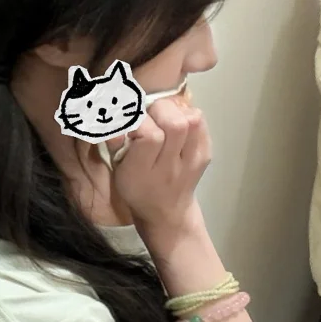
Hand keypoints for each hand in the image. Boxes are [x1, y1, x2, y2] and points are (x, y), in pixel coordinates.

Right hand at [111, 95, 211, 247]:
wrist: (166, 211)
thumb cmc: (136, 187)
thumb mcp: (117, 169)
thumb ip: (114, 142)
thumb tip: (115, 114)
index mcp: (143, 172)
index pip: (149, 135)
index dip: (140, 121)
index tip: (132, 123)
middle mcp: (171, 167)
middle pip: (176, 124)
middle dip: (161, 110)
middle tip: (150, 115)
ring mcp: (193, 161)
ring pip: (192, 119)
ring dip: (176, 111)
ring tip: (165, 117)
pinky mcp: (205, 155)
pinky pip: (201, 123)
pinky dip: (188, 115)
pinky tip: (177, 123)